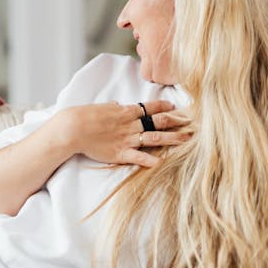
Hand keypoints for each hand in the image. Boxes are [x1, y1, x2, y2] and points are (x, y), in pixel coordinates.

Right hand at [59, 100, 190, 167]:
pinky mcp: (120, 153)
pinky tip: (163, 162)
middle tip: (194, 123)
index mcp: (126, 112)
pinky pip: (139, 157)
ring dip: (173, 139)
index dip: (165, 107)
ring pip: (155, 138)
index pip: (150, 107)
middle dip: (178, 122)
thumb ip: (113, 108)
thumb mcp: (101, 108)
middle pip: (159, 121)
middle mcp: (131, 124)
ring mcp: (127, 139)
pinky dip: (151, 160)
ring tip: (188, 140)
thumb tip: (118, 105)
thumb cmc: (84, 116)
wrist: (73, 128)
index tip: (176, 107)